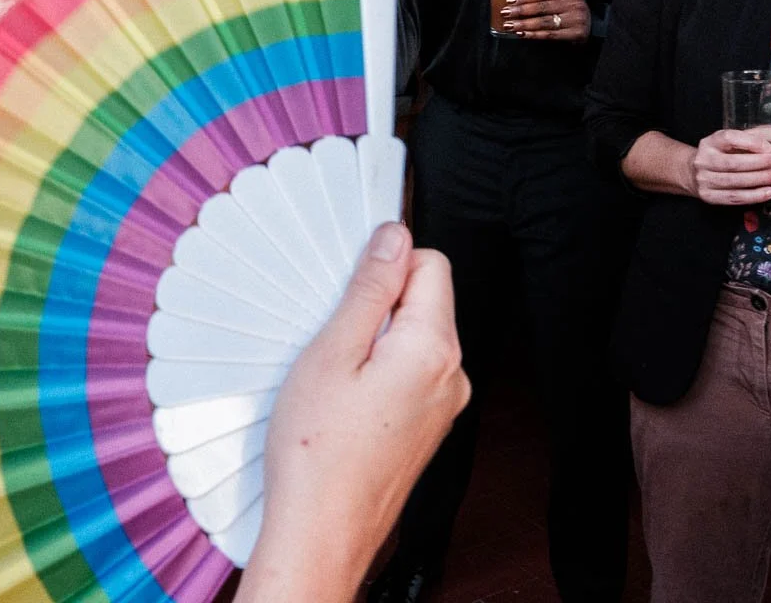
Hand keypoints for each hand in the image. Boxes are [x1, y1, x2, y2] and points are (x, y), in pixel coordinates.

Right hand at [238, 223, 469, 602]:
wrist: (322, 532)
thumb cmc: (318, 454)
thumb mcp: (332, 352)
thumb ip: (370, 289)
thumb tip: (394, 238)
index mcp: (433, 349)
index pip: (430, 263)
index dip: (385, 265)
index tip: (348, 287)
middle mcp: (452, 376)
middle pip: (424, 300)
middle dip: (378, 304)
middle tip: (332, 337)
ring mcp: (444, 404)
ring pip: (415, 337)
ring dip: (375, 339)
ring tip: (333, 374)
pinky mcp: (429, 425)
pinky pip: (410, 372)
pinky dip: (379, 371)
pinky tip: (344, 399)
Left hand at [503, 0, 590, 40]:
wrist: (595, 27)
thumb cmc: (573, 12)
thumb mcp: (564, 1)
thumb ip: (547, 0)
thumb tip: (518, 3)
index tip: (510, 0)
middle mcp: (575, 4)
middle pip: (542, 7)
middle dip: (521, 11)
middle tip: (505, 13)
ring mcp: (576, 19)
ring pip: (545, 22)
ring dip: (524, 24)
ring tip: (510, 26)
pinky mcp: (577, 34)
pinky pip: (550, 35)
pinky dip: (534, 35)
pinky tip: (522, 34)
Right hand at [688, 127, 770, 205]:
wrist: (693, 173)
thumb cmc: (723, 154)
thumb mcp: (738, 141)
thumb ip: (763, 137)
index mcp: (711, 142)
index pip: (728, 138)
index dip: (750, 142)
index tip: (768, 147)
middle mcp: (704, 160)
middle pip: (732, 163)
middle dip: (758, 163)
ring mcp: (704, 179)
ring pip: (734, 181)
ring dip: (758, 180)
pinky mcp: (708, 196)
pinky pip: (733, 197)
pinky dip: (753, 196)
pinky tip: (768, 192)